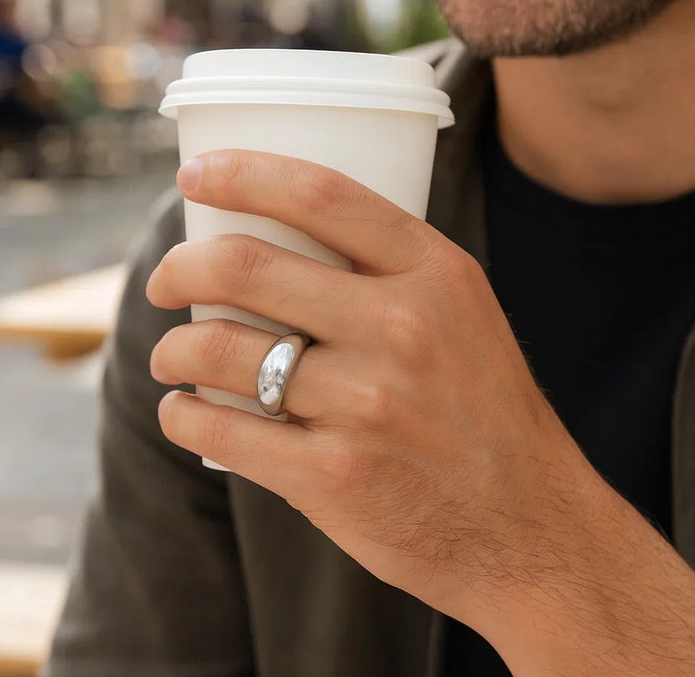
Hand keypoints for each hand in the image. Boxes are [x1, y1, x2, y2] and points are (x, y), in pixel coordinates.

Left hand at [147, 149, 599, 632]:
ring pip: (220, 349)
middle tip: (166, 282)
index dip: (244, 173)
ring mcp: (367, 403)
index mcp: (437, 273)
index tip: (197, 175)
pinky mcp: (334, 474)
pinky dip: (182, 417)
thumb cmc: (486, 411)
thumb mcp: (464, 315)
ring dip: (172, 349)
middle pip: (248, 267)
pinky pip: (222, 430)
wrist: (527, 522)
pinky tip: (183, 412)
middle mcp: (402, 328)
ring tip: (171, 356)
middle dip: (180, 268)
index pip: (322, 194)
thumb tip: (288, 247)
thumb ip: (392, 275)